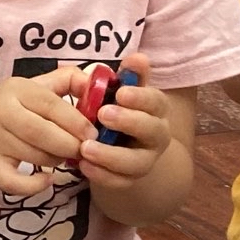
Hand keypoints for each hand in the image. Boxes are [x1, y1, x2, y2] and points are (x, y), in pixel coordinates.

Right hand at [0, 66, 94, 197]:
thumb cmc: (8, 106)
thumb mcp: (33, 86)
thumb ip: (66, 81)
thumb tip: (98, 82)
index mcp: (16, 90)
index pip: (51, 105)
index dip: (77, 121)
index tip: (93, 134)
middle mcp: (0, 113)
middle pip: (43, 133)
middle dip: (70, 145)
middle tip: (83, 150)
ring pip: (35, 157)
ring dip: (57, 161)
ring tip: (62, 156)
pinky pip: (15, 182)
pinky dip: (35, 186)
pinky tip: (46, 180)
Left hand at [78, 54, 173, 187]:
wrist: (120, 148)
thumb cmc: (117, 110)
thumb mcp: (121, 91)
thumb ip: (128, 76)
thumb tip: (137, 58)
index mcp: (155, 110)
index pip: (157, 101)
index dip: (141, 97)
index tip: (120, 92)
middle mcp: (156, 135)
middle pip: (153, 131)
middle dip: (129, 122)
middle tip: (103, 114)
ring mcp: (145, 160)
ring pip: (137, 163)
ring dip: (111, 155)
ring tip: (86, 147)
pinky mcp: (129, 180)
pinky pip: (119, 182)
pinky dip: (102, 175)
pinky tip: (82, 165)